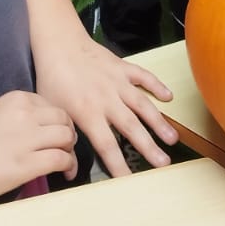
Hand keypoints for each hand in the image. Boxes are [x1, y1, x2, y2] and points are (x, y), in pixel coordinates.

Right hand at [0, 90, 77, 200]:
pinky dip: (69, 165)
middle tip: (65, 148)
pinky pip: (60, 159)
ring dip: (71, 150)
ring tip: (67, 162)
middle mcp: (26, 114)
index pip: (52, 106)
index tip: (56, 135)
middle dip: (68, 134)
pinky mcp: (27, 164)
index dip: (58, 122)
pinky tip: (66, 173)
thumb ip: (21, 115)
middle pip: (64, 120)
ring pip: (66, 137)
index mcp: (17, 99)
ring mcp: (27, 139)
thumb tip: (43, 128)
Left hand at [34, 39, 178, 178]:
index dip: (118, 165)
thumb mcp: (51, 111)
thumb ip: (63, 140)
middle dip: (148, 147)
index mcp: (88, 113)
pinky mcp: (122, 67)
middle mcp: (107, 99)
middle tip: (164, 164)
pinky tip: (169, 96)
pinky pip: (143, 76)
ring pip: (142, 104)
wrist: (59, 43)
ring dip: (158, 122)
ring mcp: (117, 82)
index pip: (107, 145)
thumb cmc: (52, 78)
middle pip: (131, 127)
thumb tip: (70, 170)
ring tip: (172, 138)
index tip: (130, 182)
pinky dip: (157, 85)